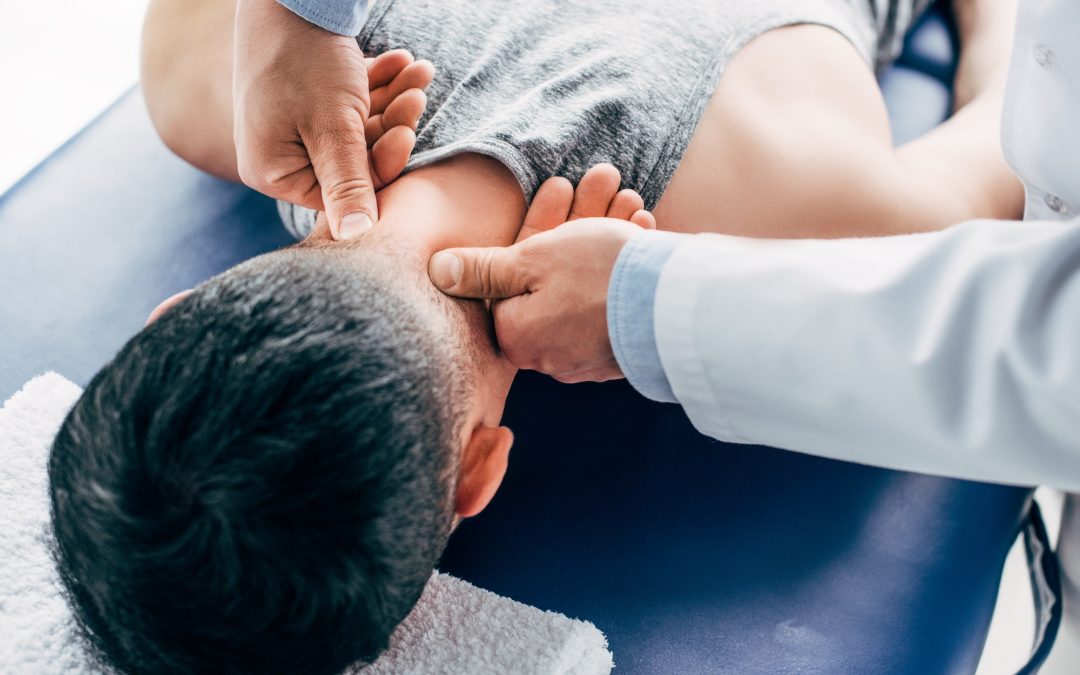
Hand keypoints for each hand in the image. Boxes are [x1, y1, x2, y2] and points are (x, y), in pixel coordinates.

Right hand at [233, 0, 431, 238]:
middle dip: (393, 124)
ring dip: (394, 101)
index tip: (407, 133)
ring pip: (359, 128)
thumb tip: (356, 238)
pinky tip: (402, 62)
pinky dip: (379, 85)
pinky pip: (352, 104)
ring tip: (417, 70)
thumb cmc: (305, 60)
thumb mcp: (333, 129)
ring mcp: (293, 125)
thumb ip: (349, 184)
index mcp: (274, 172)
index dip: (382, 166)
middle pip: (355, 159)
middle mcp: (280, 154)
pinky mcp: (308, 99)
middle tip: (418, 93)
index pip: (343, 192)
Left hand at [429, 165, 653, 382]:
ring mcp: (586, 357)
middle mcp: (547, 354)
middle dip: (576, 220)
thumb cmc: (600, 277)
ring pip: (584, 283)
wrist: (678, 308)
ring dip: (603, 233)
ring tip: (628, 197)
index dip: (536, 224)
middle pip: (550, 276)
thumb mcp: (533, 259)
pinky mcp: (620, 352)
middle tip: (603, 180)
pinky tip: (639, 229)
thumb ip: (484, 268)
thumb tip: (436, 273)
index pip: (508, 278)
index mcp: (517, 335)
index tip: (559, 186)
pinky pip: (609, 301)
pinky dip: (620, 265)